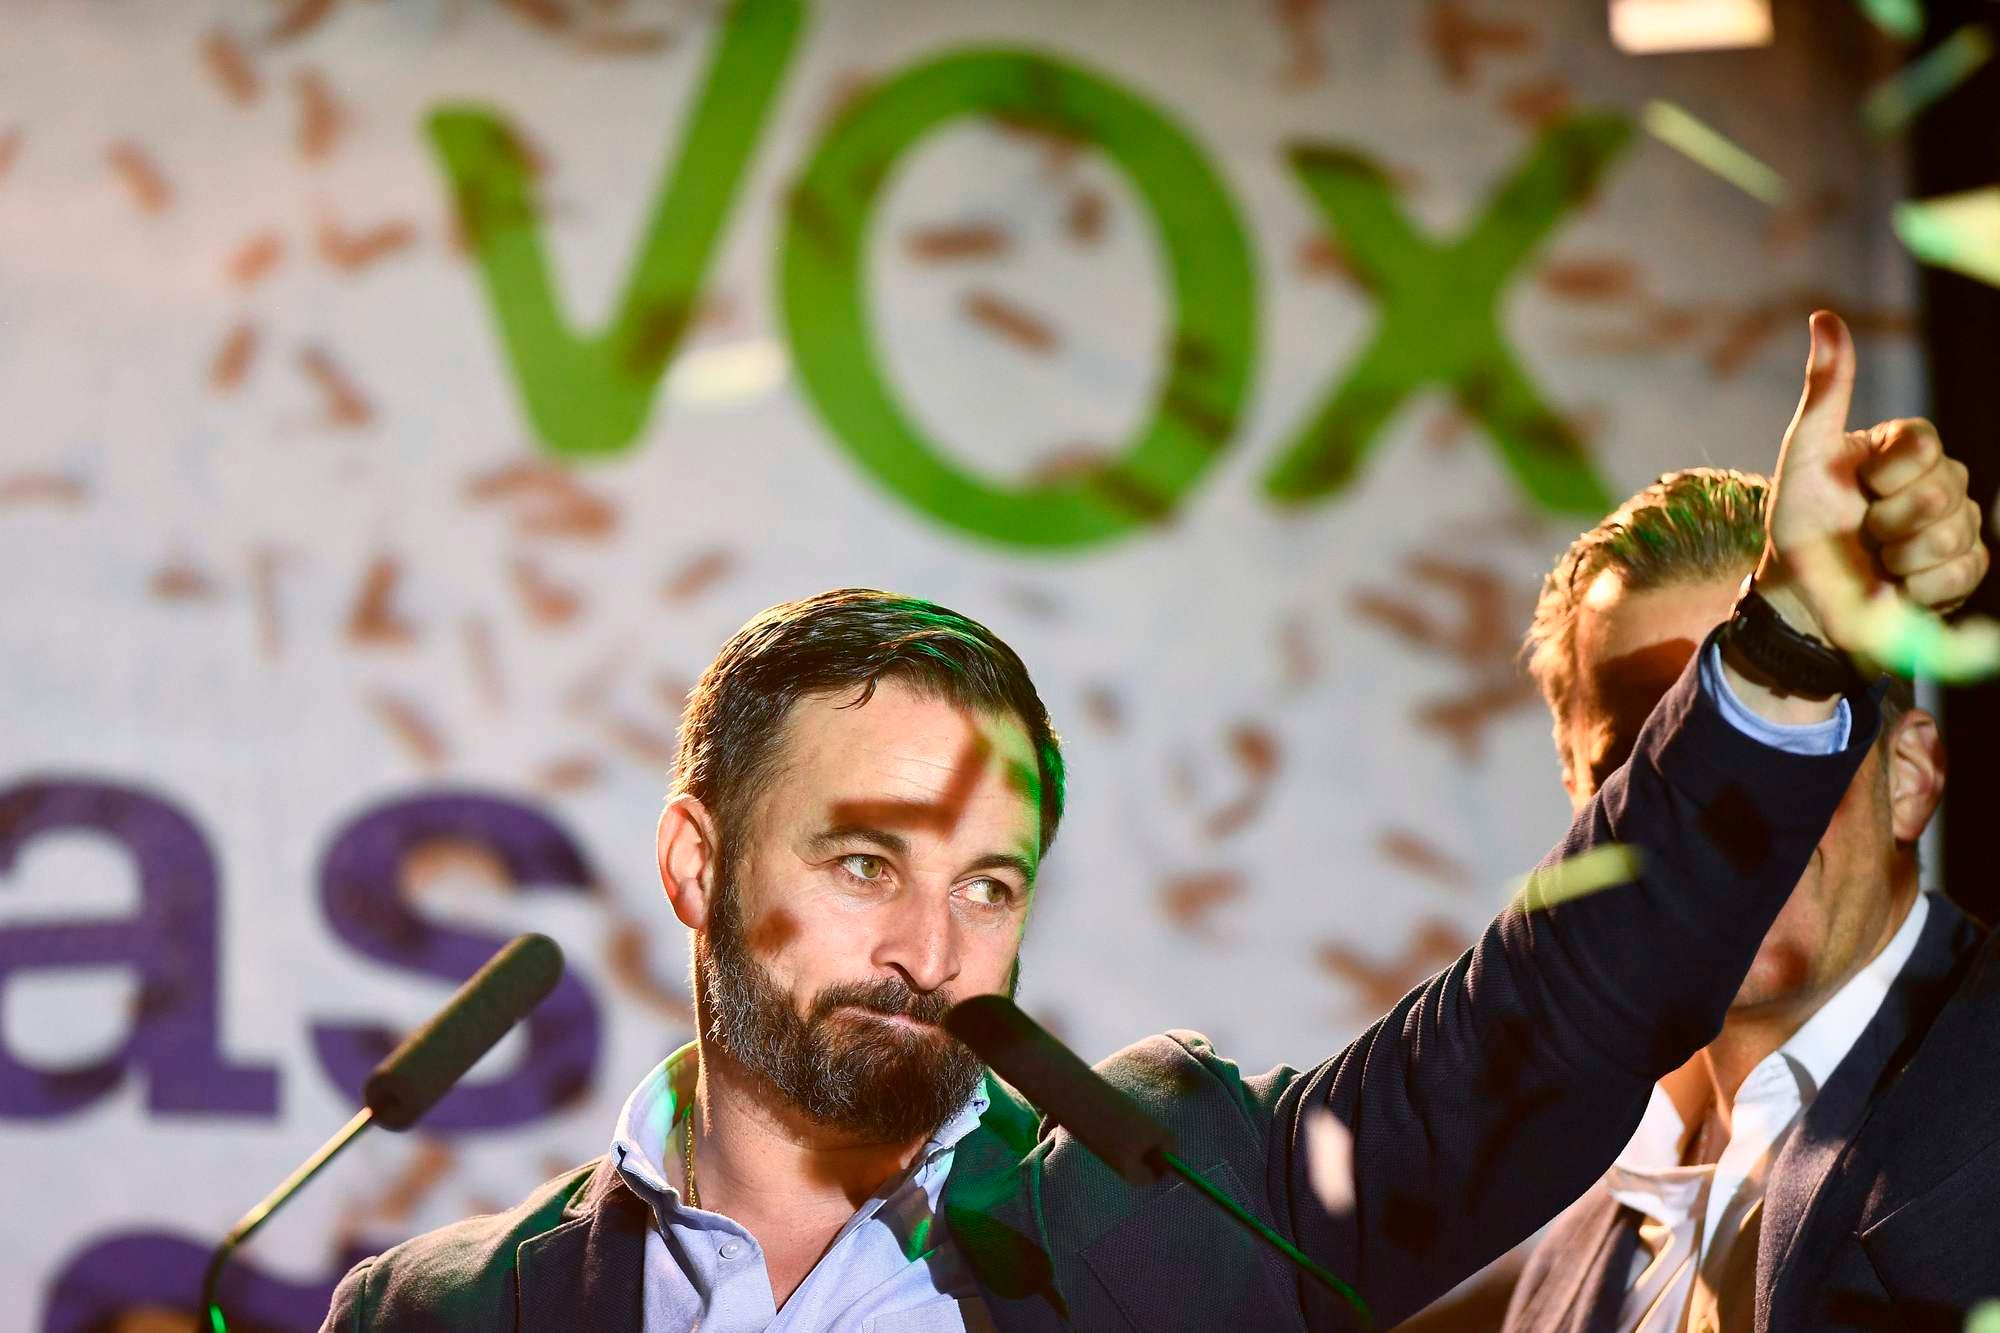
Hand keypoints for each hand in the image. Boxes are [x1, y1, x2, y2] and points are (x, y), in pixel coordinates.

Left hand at [1754, 311, 1993, 676]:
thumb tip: (1823, 316)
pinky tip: (1897, 584)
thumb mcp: (1806, 455)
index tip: (1858, 487)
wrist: (1804, 596)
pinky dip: (1919, 586)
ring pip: (1956, 534)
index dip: (1887, 473)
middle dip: (1889, 520)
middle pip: (1944, 490)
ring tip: (1877, 558)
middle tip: (1863, 531)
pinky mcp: (1964, 569)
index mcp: (1907, 448)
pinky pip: (1965, 571)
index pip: (1925, 443)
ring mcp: (1957, 524)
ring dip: (1901, 556)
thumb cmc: (1802, 523)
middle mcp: (1940, 479)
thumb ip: (1826, 391)